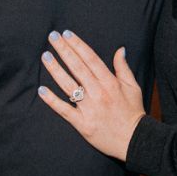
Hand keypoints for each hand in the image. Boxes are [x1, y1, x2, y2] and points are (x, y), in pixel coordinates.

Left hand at [37, 30, 145, 161]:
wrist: (134, 140)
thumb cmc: (133, 113)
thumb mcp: (133, 87)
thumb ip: (123, 67)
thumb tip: (119, 49)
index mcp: (110, 83)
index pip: (91, 59)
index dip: (78, 45)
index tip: (67, 34)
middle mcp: (98, 93)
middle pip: (78, 67)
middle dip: (64, 50)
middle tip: (52, 36)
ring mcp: (89, 108)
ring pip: (68, 85)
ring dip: (55, 70)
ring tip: (45, 56)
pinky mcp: (82, 124)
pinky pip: (64, 110)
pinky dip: (52, 101)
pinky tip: (42, 90)